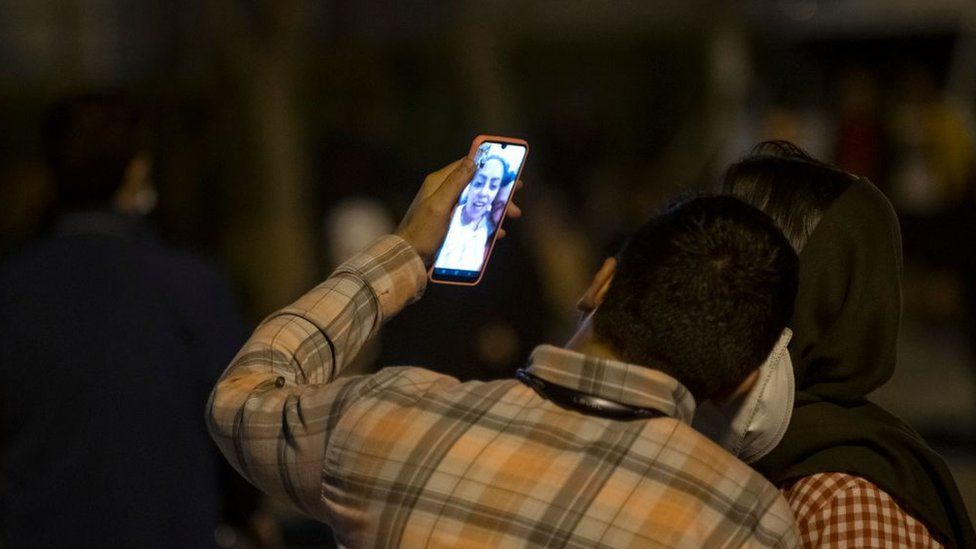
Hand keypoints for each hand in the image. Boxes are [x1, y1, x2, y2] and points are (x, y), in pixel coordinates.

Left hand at [396, 157, 522, 265]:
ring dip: (495, 209)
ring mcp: (447, 209)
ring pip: (477, 203)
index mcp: (439, 183)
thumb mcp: (439, 205)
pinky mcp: (450, 225)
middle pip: (475, 186)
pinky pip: (473, 219)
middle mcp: (444, 193)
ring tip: (511, 217)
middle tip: (515, 199)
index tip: (508, 171)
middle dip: (496, 193)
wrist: (408, 258)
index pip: (466, 166)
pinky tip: (498, 232)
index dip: (488, 167)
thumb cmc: (422, 231)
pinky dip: (486, 223)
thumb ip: (454, 183)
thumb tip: (472, 161)